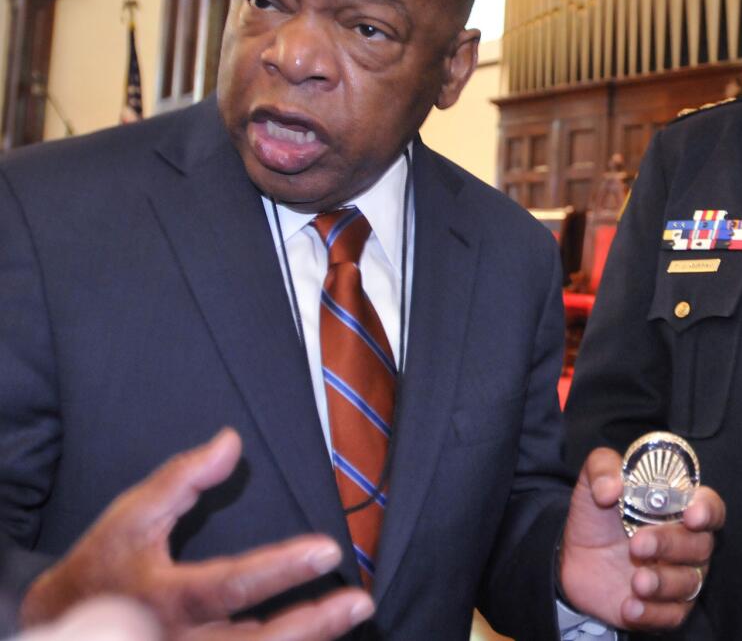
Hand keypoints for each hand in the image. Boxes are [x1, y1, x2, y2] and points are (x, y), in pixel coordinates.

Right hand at [19, 429, 373, 639]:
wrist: (61, 625)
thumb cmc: (102, 566)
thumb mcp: (132, 516)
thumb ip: (182, 479)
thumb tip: (230, 442)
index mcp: (164, 598)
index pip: (231, 585)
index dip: (282, 569)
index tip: (327, 550)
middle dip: (312, 625)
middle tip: (359, 601)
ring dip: (308, 640)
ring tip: (350, 614)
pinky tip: (318, 635)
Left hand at [558, 447, 723, 630]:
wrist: (573, 560)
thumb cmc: (596, 516)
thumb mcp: (592, 482)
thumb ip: (602, 469)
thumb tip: (612, 487)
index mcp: (678, 508)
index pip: (710, 507)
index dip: (707, 510)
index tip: (691, 515)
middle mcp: (686, 542)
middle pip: (700, 545)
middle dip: (670, 545)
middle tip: (638, 544)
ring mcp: (677, 576)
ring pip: (689, 583)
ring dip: (663, 583)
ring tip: (636, 581)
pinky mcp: (664, 607)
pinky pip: (672, 616)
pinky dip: (653, 613)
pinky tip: (631, 606)